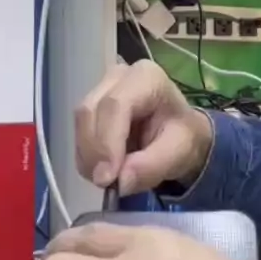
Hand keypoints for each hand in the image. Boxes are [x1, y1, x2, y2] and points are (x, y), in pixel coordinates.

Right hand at [75, 60, 212, 194]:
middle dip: (94, 151)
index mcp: (147, 78)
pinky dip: (86, 156)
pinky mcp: (90, 105)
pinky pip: (78, 132)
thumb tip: (120, 181)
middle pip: (90, 111)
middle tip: (106, 183)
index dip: (107, 142)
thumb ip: (152, 166)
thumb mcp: (179, 153)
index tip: (108, 178)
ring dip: (88, 156)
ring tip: (108, 178)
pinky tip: (103, 168)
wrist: (177, 135)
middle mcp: (118, 76)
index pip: (115, 105)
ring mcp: (100, 88)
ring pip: (80, 122)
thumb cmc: (182, 138)